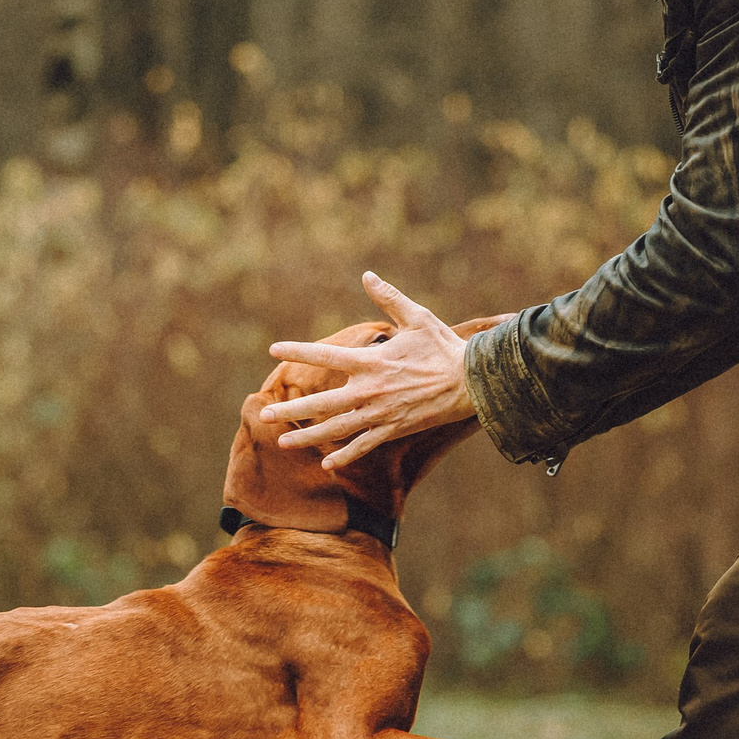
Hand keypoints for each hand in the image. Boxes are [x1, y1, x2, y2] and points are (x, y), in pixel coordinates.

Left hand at [260, 274, 476, 470]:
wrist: (473, 382)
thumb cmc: (444, 347)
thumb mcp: (417, 317)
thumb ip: (389, 298)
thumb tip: (367, 275)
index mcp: (371, 361)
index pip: (326, 357)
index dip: (298, 352)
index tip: (274, 350)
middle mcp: (370, 390)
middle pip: (322, 403)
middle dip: (291, 409)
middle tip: (264, 414)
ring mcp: (380, 414)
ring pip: (337, 429)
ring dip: (308, 436)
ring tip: (283, 442)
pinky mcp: (394, 429)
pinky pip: (364, 446)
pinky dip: (345, 455)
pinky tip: (326, 463)